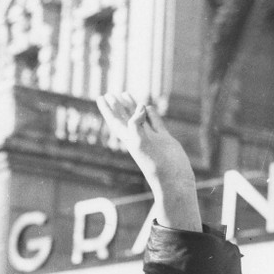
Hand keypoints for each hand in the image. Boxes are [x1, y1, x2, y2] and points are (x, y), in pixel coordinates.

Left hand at [95, 92, 200, 230]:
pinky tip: (148, 107)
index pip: (115, 121)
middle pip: (124, 118)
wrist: (173, 179)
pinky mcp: (164, 139)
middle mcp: (139, 138)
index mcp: (129, 140)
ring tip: (125, 94)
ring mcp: (152, 138)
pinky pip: (155, 122)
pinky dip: (151, 114)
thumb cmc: (156, 165)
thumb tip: (140, 105)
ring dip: (132, 107)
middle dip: (116, 106)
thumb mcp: (142, 143)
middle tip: (109, 94)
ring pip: (140, 118)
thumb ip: (137, 124)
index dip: (108, 109)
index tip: (100, 97)